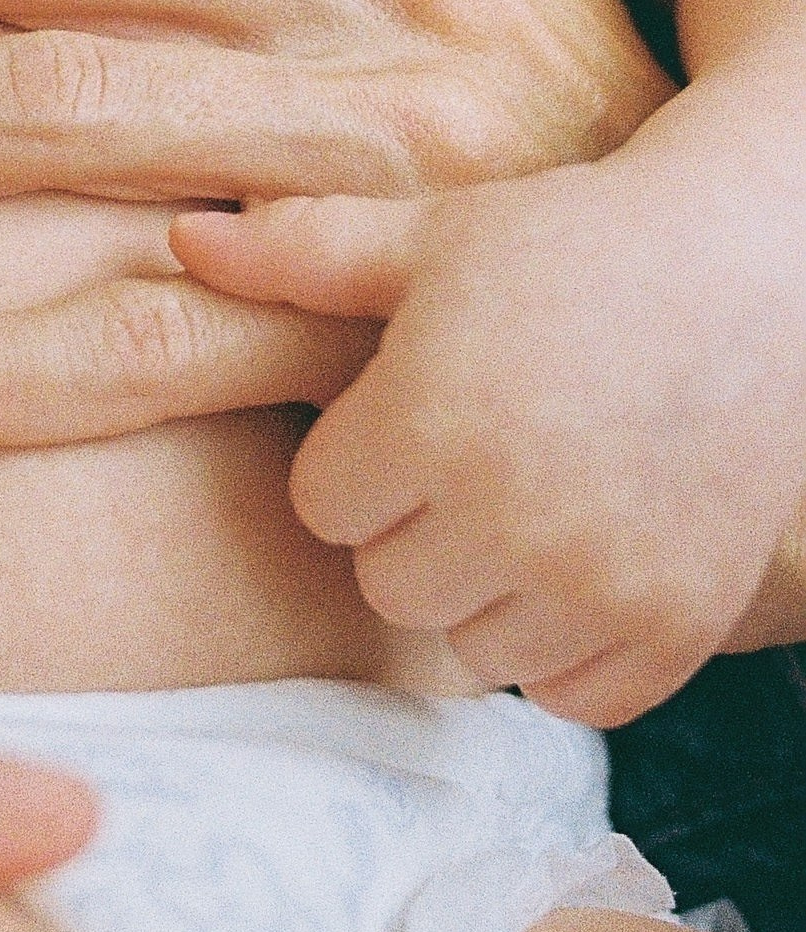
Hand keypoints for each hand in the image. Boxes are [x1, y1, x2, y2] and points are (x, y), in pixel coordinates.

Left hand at [175, 146, 805, 727]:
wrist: (753, 274)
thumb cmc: (573, 246)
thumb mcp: (430, 234)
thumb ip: (300, 254)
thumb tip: (182, 240)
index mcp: (429, 420)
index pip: (323, 505)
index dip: (361, 452)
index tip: (416, 405)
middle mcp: (510, 516)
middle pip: (388, 584)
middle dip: (416, 522)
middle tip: (480, 447)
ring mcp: (598, 583)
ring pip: (473, 647)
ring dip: (489, 589)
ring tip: (536, 494)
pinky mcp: (673, 629)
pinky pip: (569, 697)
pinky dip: (570, 647)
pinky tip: (586, 558)